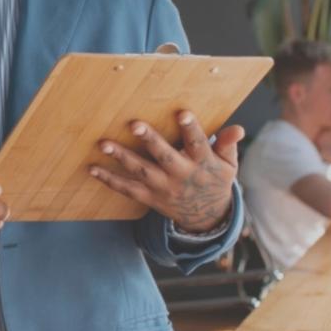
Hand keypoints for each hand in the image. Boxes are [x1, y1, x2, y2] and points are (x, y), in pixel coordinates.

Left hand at [89, 112, 242, 233]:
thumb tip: (238, 128)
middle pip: (164, 157)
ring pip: (141, 171)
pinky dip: (109, 179)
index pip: (199, 144)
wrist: (205, 217)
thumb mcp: (228, 165)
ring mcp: (163, 188)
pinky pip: (127, 189)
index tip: (182, 113)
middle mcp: (181, 175)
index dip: (191, 129)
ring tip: (104, 144)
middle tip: (134, 124)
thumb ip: (228, 145)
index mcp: (203, 163)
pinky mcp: (149, 197)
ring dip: (121, 157)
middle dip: (150, 140)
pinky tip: (93, 168)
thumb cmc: (215, 180)